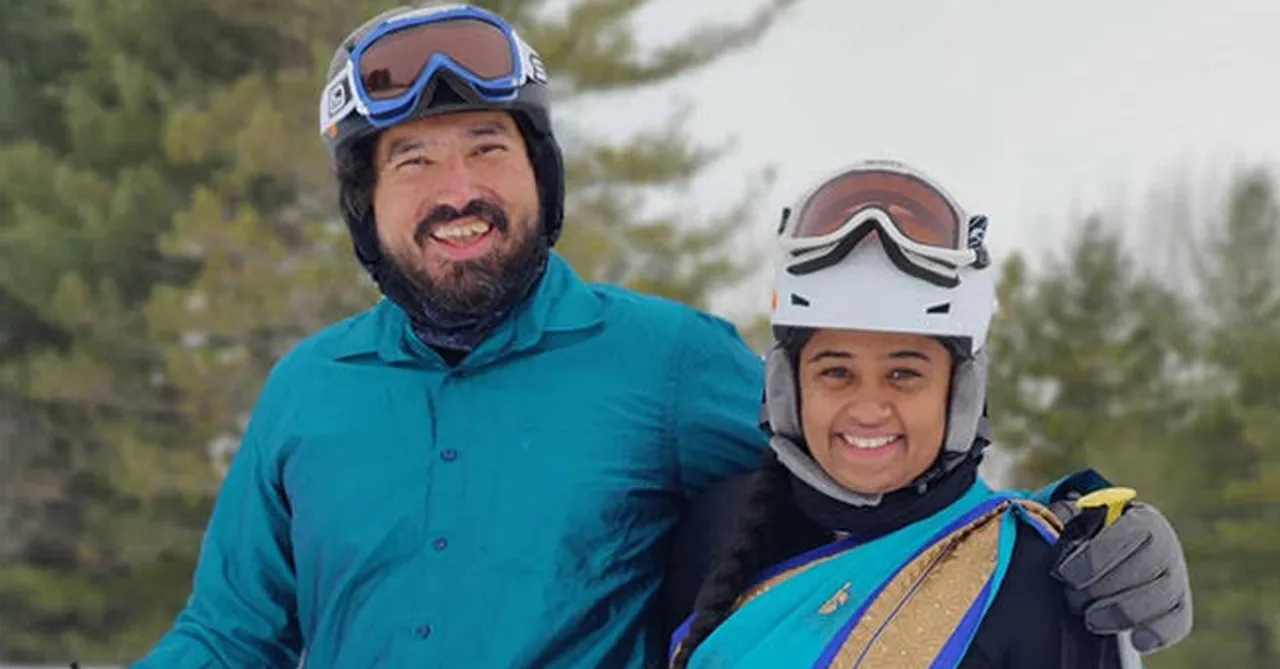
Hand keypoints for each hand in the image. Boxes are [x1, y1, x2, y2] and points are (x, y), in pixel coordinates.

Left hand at [1049, 498, 1192, 653]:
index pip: (1129, 532)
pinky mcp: (1179, 608)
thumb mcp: (1074, 524)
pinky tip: (1135, 640)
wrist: (1107, 562)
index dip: (1096, 556)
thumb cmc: (1086, 540)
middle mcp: (1166, 546)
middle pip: (1146, 567)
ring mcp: (1176, 578)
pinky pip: (1178, 622)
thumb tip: (1046, 523)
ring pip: (1162, 597)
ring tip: (1091, 620)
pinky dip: (1158, 632)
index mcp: (1140, 518)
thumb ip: (1062, 520)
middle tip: (1074, 600)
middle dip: (1104, 588)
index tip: (1065, 574)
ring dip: (1123, 613)